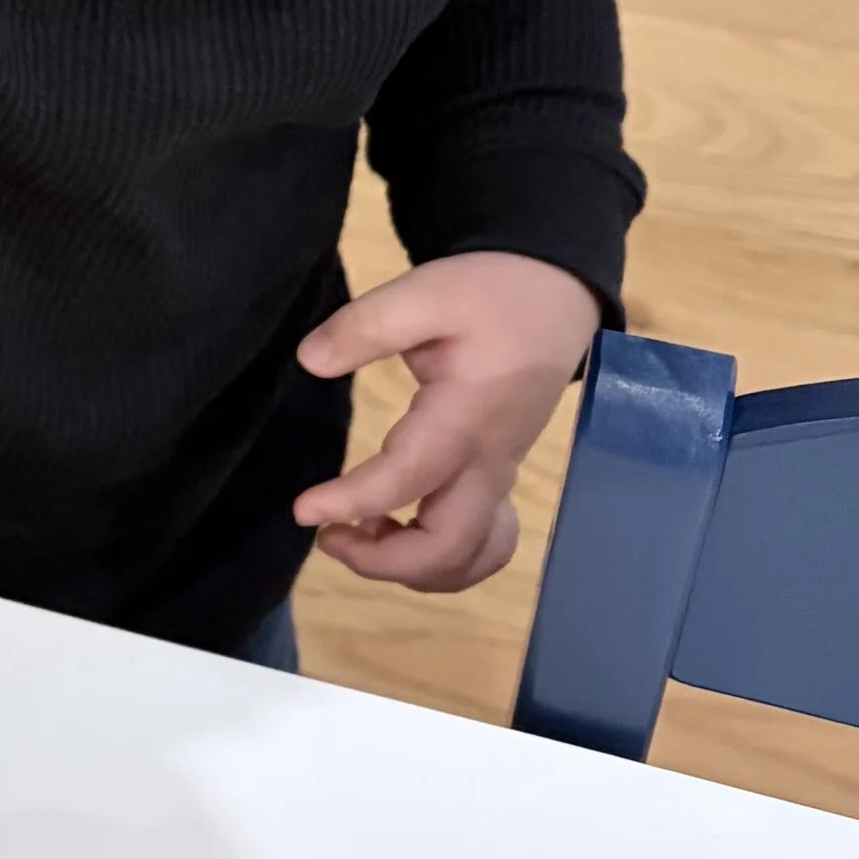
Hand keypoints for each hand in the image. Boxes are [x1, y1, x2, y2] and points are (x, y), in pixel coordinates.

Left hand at [292, 252, 600, 592]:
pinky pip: (484, 543)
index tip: (302, 510)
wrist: (555, 296)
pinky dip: (443, 558)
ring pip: (470, 558)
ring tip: (358, 534)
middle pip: (448, 548)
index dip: (351, 502)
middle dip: (383, 562)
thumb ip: (366, 326)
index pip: (406, 480)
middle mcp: (487, 462)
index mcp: (464, 419)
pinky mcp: (500, 477)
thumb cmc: (490, 293)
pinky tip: (400, 529)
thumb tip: (311, 361)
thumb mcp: (426, 291)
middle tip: (326, 534)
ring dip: (413, 567)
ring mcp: (499, 476)